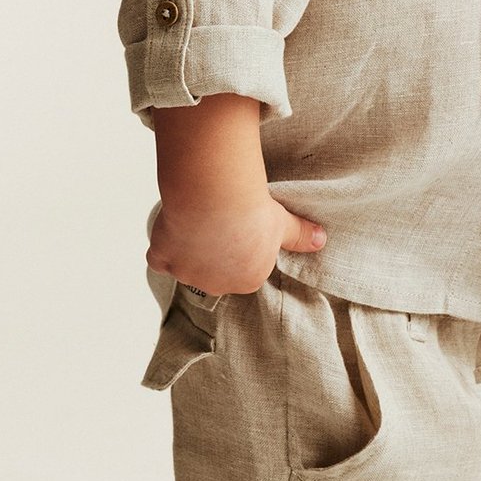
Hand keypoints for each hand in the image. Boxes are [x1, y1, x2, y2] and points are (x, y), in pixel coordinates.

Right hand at [146, 192, 325, 296]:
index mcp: (248, 281)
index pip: (242, 271)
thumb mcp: (284, 222)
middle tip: (216, 224)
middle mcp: (216, 285)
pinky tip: (171, 229)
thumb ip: (300, 235)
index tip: (237, 230)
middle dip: (212, 255)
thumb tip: (321, 240)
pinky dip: (161, 246)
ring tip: (195, 221)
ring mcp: (187, 273)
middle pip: (212, 274)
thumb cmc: (253, 209)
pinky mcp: (163, 258)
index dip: (239, 250)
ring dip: (186, 249)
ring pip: (184, 267)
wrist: (216, 195)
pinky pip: (158, 259)